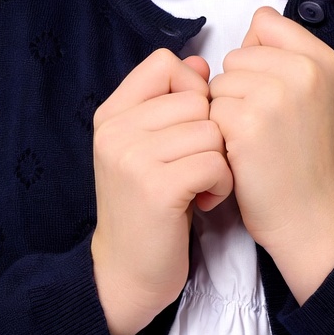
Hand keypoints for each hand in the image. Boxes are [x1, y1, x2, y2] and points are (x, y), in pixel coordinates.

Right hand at [90, 49, 232, 334]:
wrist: (126, 272)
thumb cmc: (147, 203)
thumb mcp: (147, 144)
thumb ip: (170, 100)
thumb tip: (200, 62)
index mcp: (112, 113)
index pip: (163, 63)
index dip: (190, 87)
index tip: (188, 123)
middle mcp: (116, 131)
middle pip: (196, 98)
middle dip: (209, 132)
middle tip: (193, 165)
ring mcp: (133, 159)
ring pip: (211, 130)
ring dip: (218, 161)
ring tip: (199, 185)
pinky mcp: (157, 188)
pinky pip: (215, 162)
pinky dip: (221, 184)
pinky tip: (204, 201)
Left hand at [208, 7, 333, 303]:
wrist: (310, 213)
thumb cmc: (302, 151)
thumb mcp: (312, 91)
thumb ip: (282, 55)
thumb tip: (244, 38)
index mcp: (321, 57)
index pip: (265, 21)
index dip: (257, 54)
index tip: (272, 88)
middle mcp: (303, 69)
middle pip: (236, 53)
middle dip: (239, 86)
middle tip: (265, 123)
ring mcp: (275, 95)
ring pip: (219, 81)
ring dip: (226, 109)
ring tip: (254, 137)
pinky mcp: (247, 122)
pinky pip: (210, 108)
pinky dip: (218, 132)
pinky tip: (241, 152)